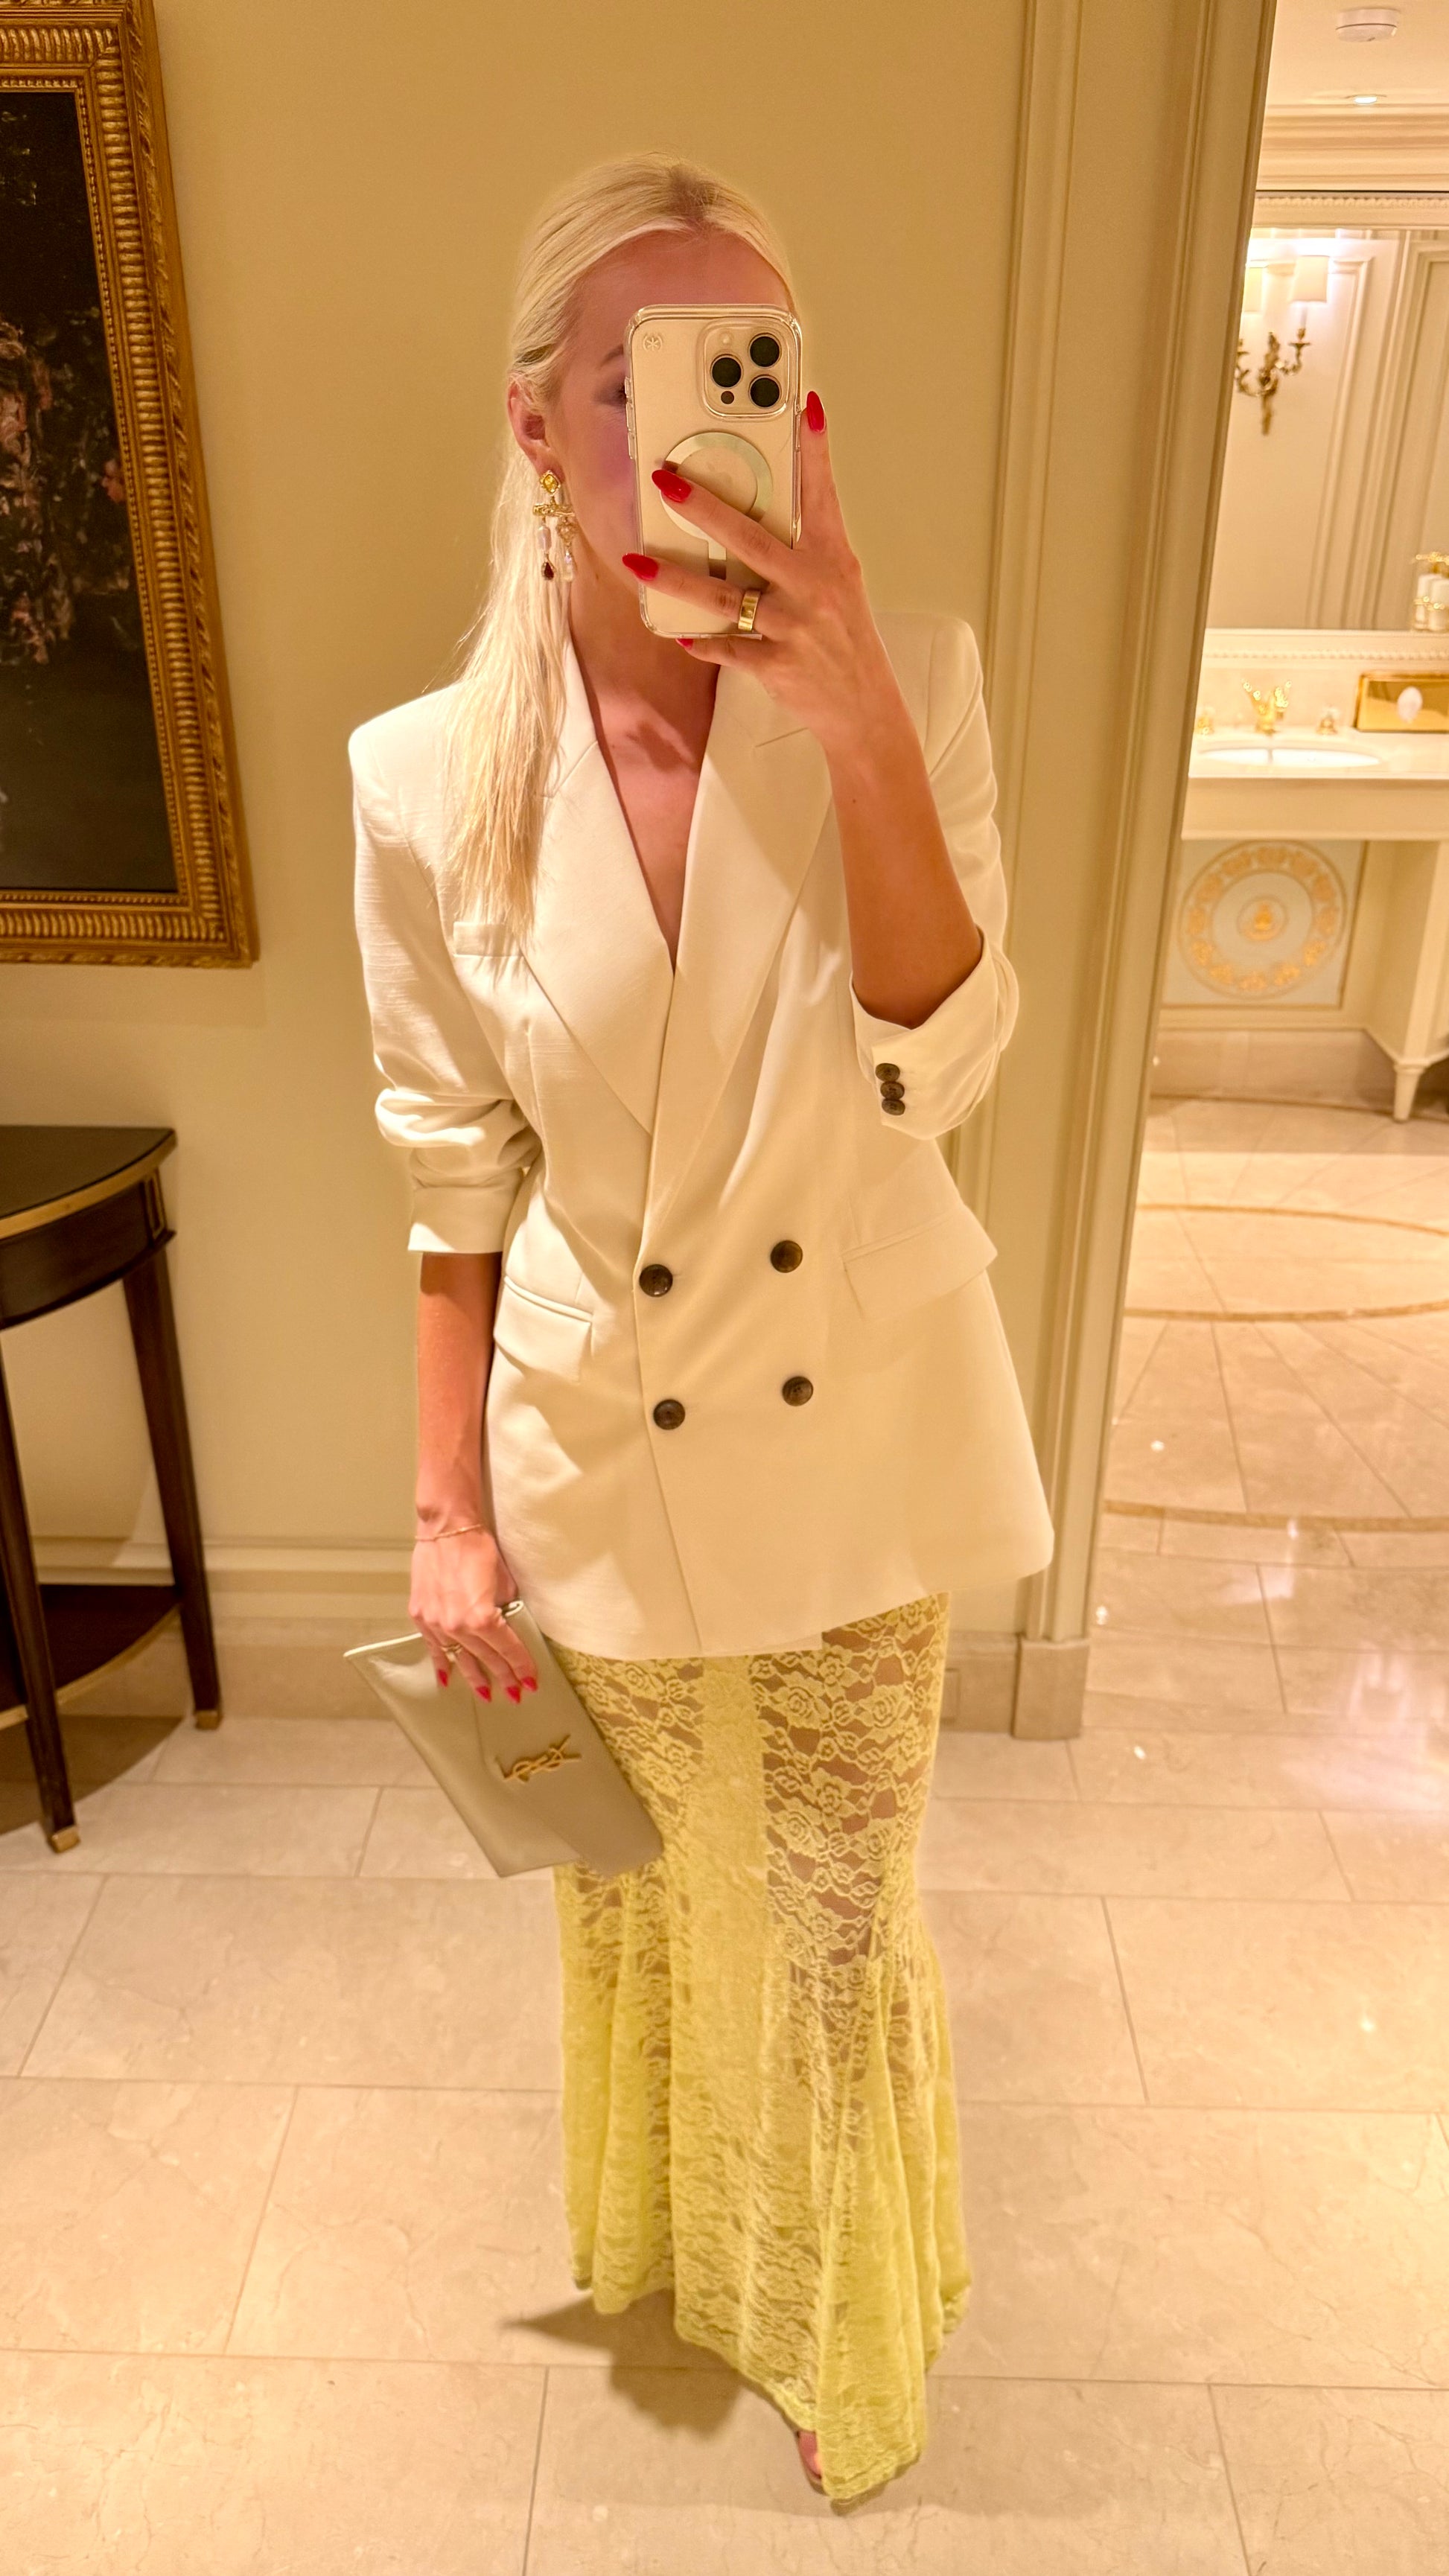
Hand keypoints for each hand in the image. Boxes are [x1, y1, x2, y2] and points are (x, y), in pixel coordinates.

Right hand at [410, 1527, 538, 1700]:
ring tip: (486, 1694)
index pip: (507, 1649)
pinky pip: (433, 1647)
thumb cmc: (479, 1550)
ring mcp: (436, 1624)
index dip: (521, 1666)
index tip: (531, 1681)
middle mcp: (457, 1626)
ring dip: (474, 1676)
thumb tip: (508, 1626)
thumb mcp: (504, 1582)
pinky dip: (440, 1663)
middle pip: (485, 1657)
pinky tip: (447, 1679)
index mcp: (482, 1618)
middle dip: (503, 1675)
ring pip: (459, 1657)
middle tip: (515, 1692)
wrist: (446, 1530)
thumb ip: (505, 1609)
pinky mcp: (421, 1616)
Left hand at [620, 391, 904, 756]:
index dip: (814, 449)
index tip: (803, 404)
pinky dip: (701, 643)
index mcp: (831, 557)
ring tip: (638, 561)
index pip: (822, 493)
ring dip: (675, 578)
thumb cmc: (845, 638)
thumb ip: (804, 548)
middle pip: (749, 538)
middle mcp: (813, 585)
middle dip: (704, 507)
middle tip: (667, 480)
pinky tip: (676, 632)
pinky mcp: (777, 663)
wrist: (864, 706)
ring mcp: (794, 625)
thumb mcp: (838, 583)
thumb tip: (753, 517)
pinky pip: (726, 649)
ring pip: (723, 597)